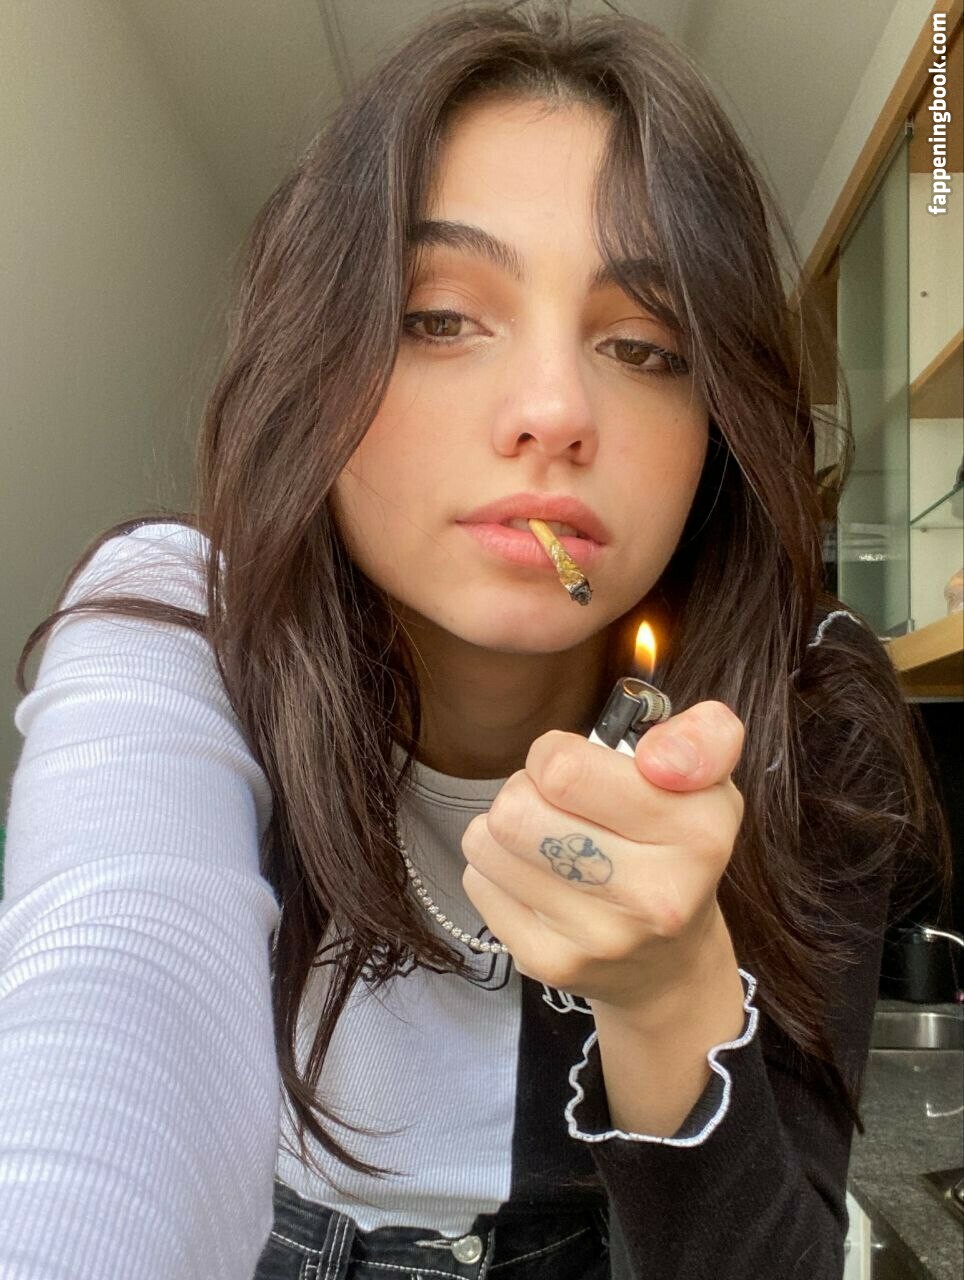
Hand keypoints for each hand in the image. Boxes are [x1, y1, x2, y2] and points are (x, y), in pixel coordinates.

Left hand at [460, 700, 744, 1012]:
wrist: (668, 964)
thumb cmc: (675, 846)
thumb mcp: (707, 779)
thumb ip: (703, 739)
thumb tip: (657, 757)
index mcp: (698, 832)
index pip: (563, 768)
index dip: (554, 754)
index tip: (578, 768)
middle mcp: (656, 894)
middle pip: (515, 807)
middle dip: (526, 789)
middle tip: (558, 805)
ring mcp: (600, 937)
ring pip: (487, 840)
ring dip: (506, 828)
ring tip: (547, 840)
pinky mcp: (550, 963)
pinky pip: (477, 880)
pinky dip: (496, 870)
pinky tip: (538, 881)